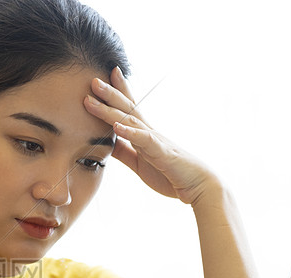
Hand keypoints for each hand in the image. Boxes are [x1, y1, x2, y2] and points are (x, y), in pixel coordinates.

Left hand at [84, 66, 220, 205]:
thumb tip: (105, 143)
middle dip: (110, 93)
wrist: (197, 186)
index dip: (117, 93)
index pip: (128, 109)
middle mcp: (149, 132)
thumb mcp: (138, 162)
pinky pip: (144, 139)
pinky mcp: (161, 152)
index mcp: (143, 134)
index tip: (102, 78)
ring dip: (111, 108)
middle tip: (93, 80)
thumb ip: (123, 151)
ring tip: (94, 97)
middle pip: (127, 108)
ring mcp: (155, 140)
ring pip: (130, 119)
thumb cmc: (169, 174)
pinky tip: (116, 125)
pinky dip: (129, 132)